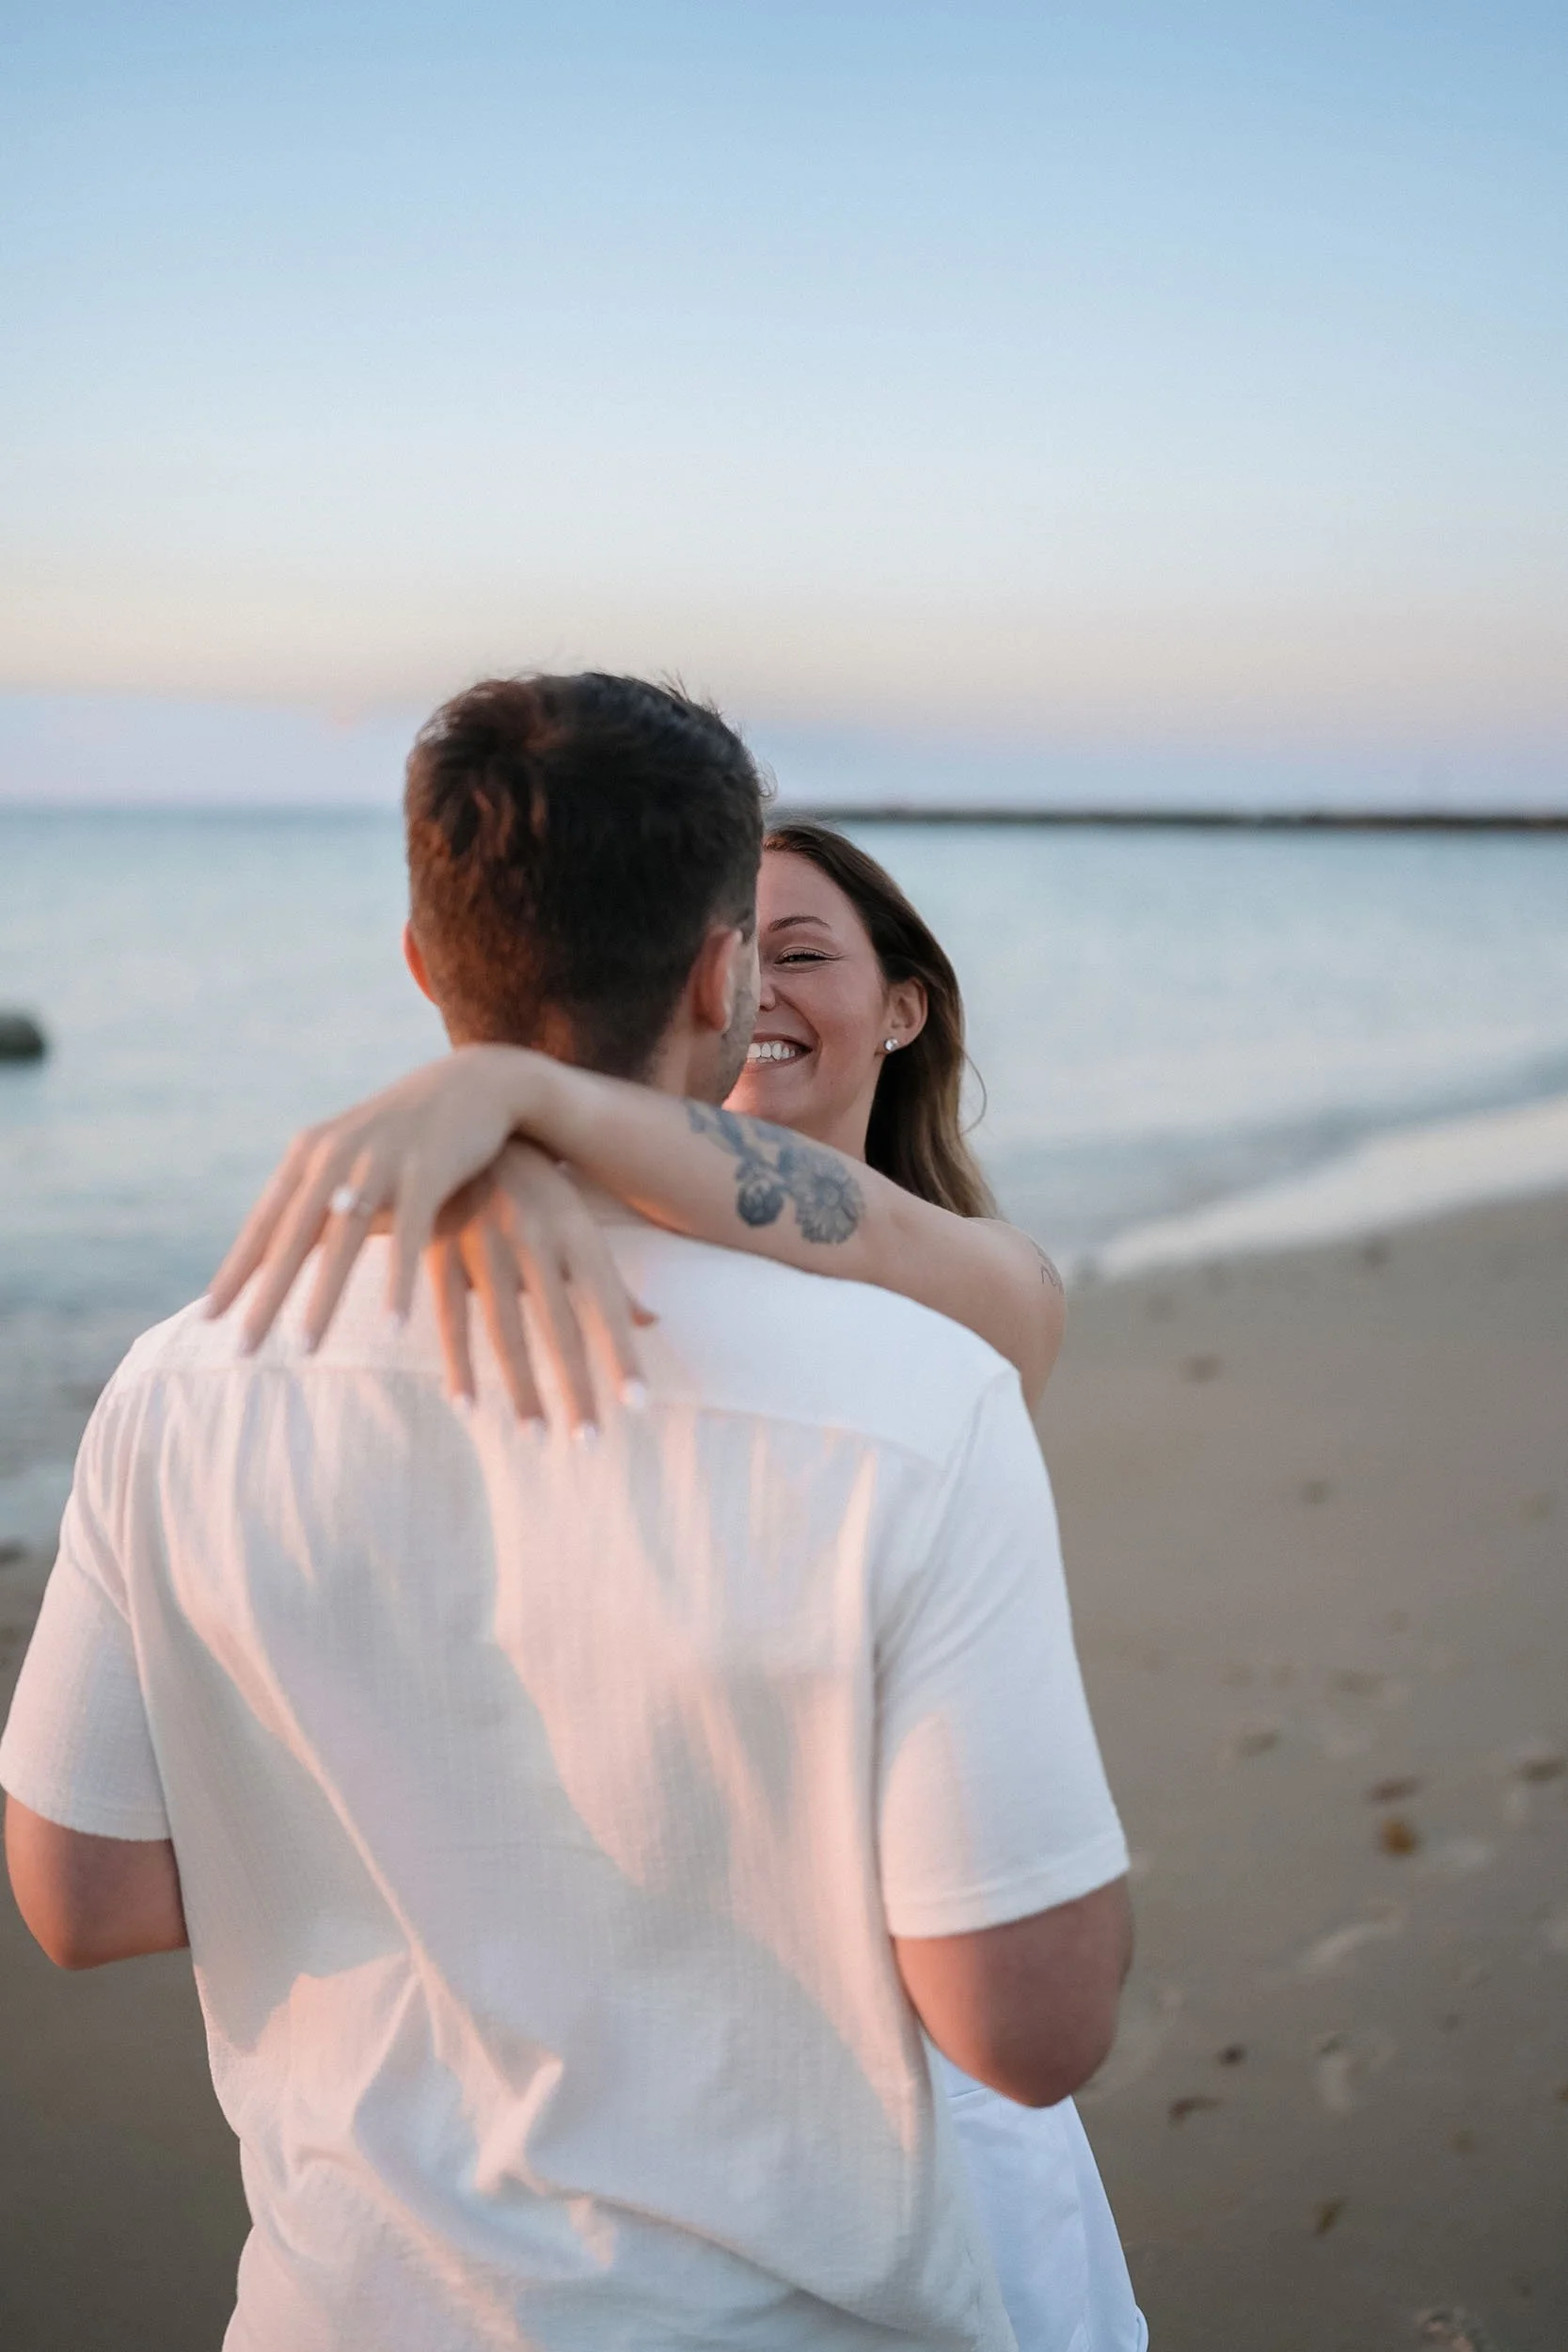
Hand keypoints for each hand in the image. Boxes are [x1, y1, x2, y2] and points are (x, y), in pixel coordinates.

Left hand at [206, 1046, 541, 1352]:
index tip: (208, 1319)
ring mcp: (379, 1161)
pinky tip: (392, 1325)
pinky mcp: (428, 1168)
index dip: (235, 1272)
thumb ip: (316, 1197)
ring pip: (343, 1240)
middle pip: (292, 1238)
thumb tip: (273, 1252)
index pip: (263, 1224)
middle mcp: (335, 1155)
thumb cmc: (406, 1134)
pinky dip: (398, 1281)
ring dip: (323, 1298)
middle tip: (243, 1351)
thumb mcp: (352, 1156)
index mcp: (310, 1155)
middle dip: (267, 1297)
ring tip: (306, 1349)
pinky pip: (408, 1234)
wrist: (476, 1081)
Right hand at [428, 1145, 654, 1432]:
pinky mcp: (442, 1253)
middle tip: (588, 1441)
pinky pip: (451, 1318)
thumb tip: (652, 1322)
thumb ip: (611, 1278)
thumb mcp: (578, 1222)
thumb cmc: (537, 1187)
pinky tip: (468, 1405)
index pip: (606, 1306)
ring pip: (506, 1331)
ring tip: (536, 1435)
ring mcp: (485, 1247)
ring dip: (521, 1388)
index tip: (637, 1404)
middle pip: (559, 1329)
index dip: (622, 1355)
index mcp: (575, 1233)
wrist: (467, 1128)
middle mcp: (535, 1242)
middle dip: (575, 1388)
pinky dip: (458, 1364)